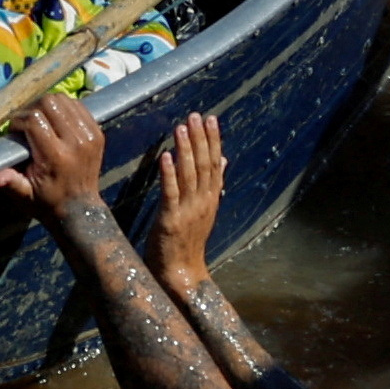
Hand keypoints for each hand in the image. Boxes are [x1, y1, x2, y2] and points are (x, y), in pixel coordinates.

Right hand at [8, 92, 108, 219]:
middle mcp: (75, 142)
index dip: (18, 120)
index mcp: (56, 156)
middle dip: (32, 109)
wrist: (80, 209)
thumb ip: (10, 182)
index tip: (14, 130)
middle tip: (25, 122)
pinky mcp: (97, 132)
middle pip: (50, 103)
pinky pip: (78, 106)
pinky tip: (56, 120)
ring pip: (63, 100)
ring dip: (48, 106)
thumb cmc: (47, 202)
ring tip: (40, 120)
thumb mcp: (24, 195)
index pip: (34, 119)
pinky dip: (64, 108)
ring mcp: (89, 136)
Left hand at [145, 112, 225, 289]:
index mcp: (211, 199)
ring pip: (189, 175)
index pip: (215, 164)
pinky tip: (166, 156)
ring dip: (185, 149)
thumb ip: (212, 185)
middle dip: (200, 139)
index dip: (213, 140)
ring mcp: (188, 210)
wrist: (182, 273)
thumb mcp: (205, 210)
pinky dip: (169, 173)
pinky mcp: (171, 219)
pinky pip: (171, 193)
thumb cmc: (188, 241)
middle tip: (196, 116)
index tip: (211, 119)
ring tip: (181, 128)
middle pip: (204, 165)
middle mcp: (203, 202)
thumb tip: (223, 160)